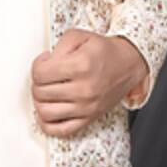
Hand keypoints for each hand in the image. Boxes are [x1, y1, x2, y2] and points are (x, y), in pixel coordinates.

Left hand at [30, 28, 148, 138]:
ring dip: (40, 101)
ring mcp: (86, 107)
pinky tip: (49, 111)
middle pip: (40, 92)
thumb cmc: (104, 51)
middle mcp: (84, 89)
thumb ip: (58, 46)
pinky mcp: (89, 118)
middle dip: (38, 82)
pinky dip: (48, 123)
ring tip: (47, 91)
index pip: (39, 74)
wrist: (128, 64)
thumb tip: (45, 63)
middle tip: (46, 75)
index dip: (38, 65)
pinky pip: (61, 130)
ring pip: (45, 113)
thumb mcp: (79, 36)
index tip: (45, 62)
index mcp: (80, 66)